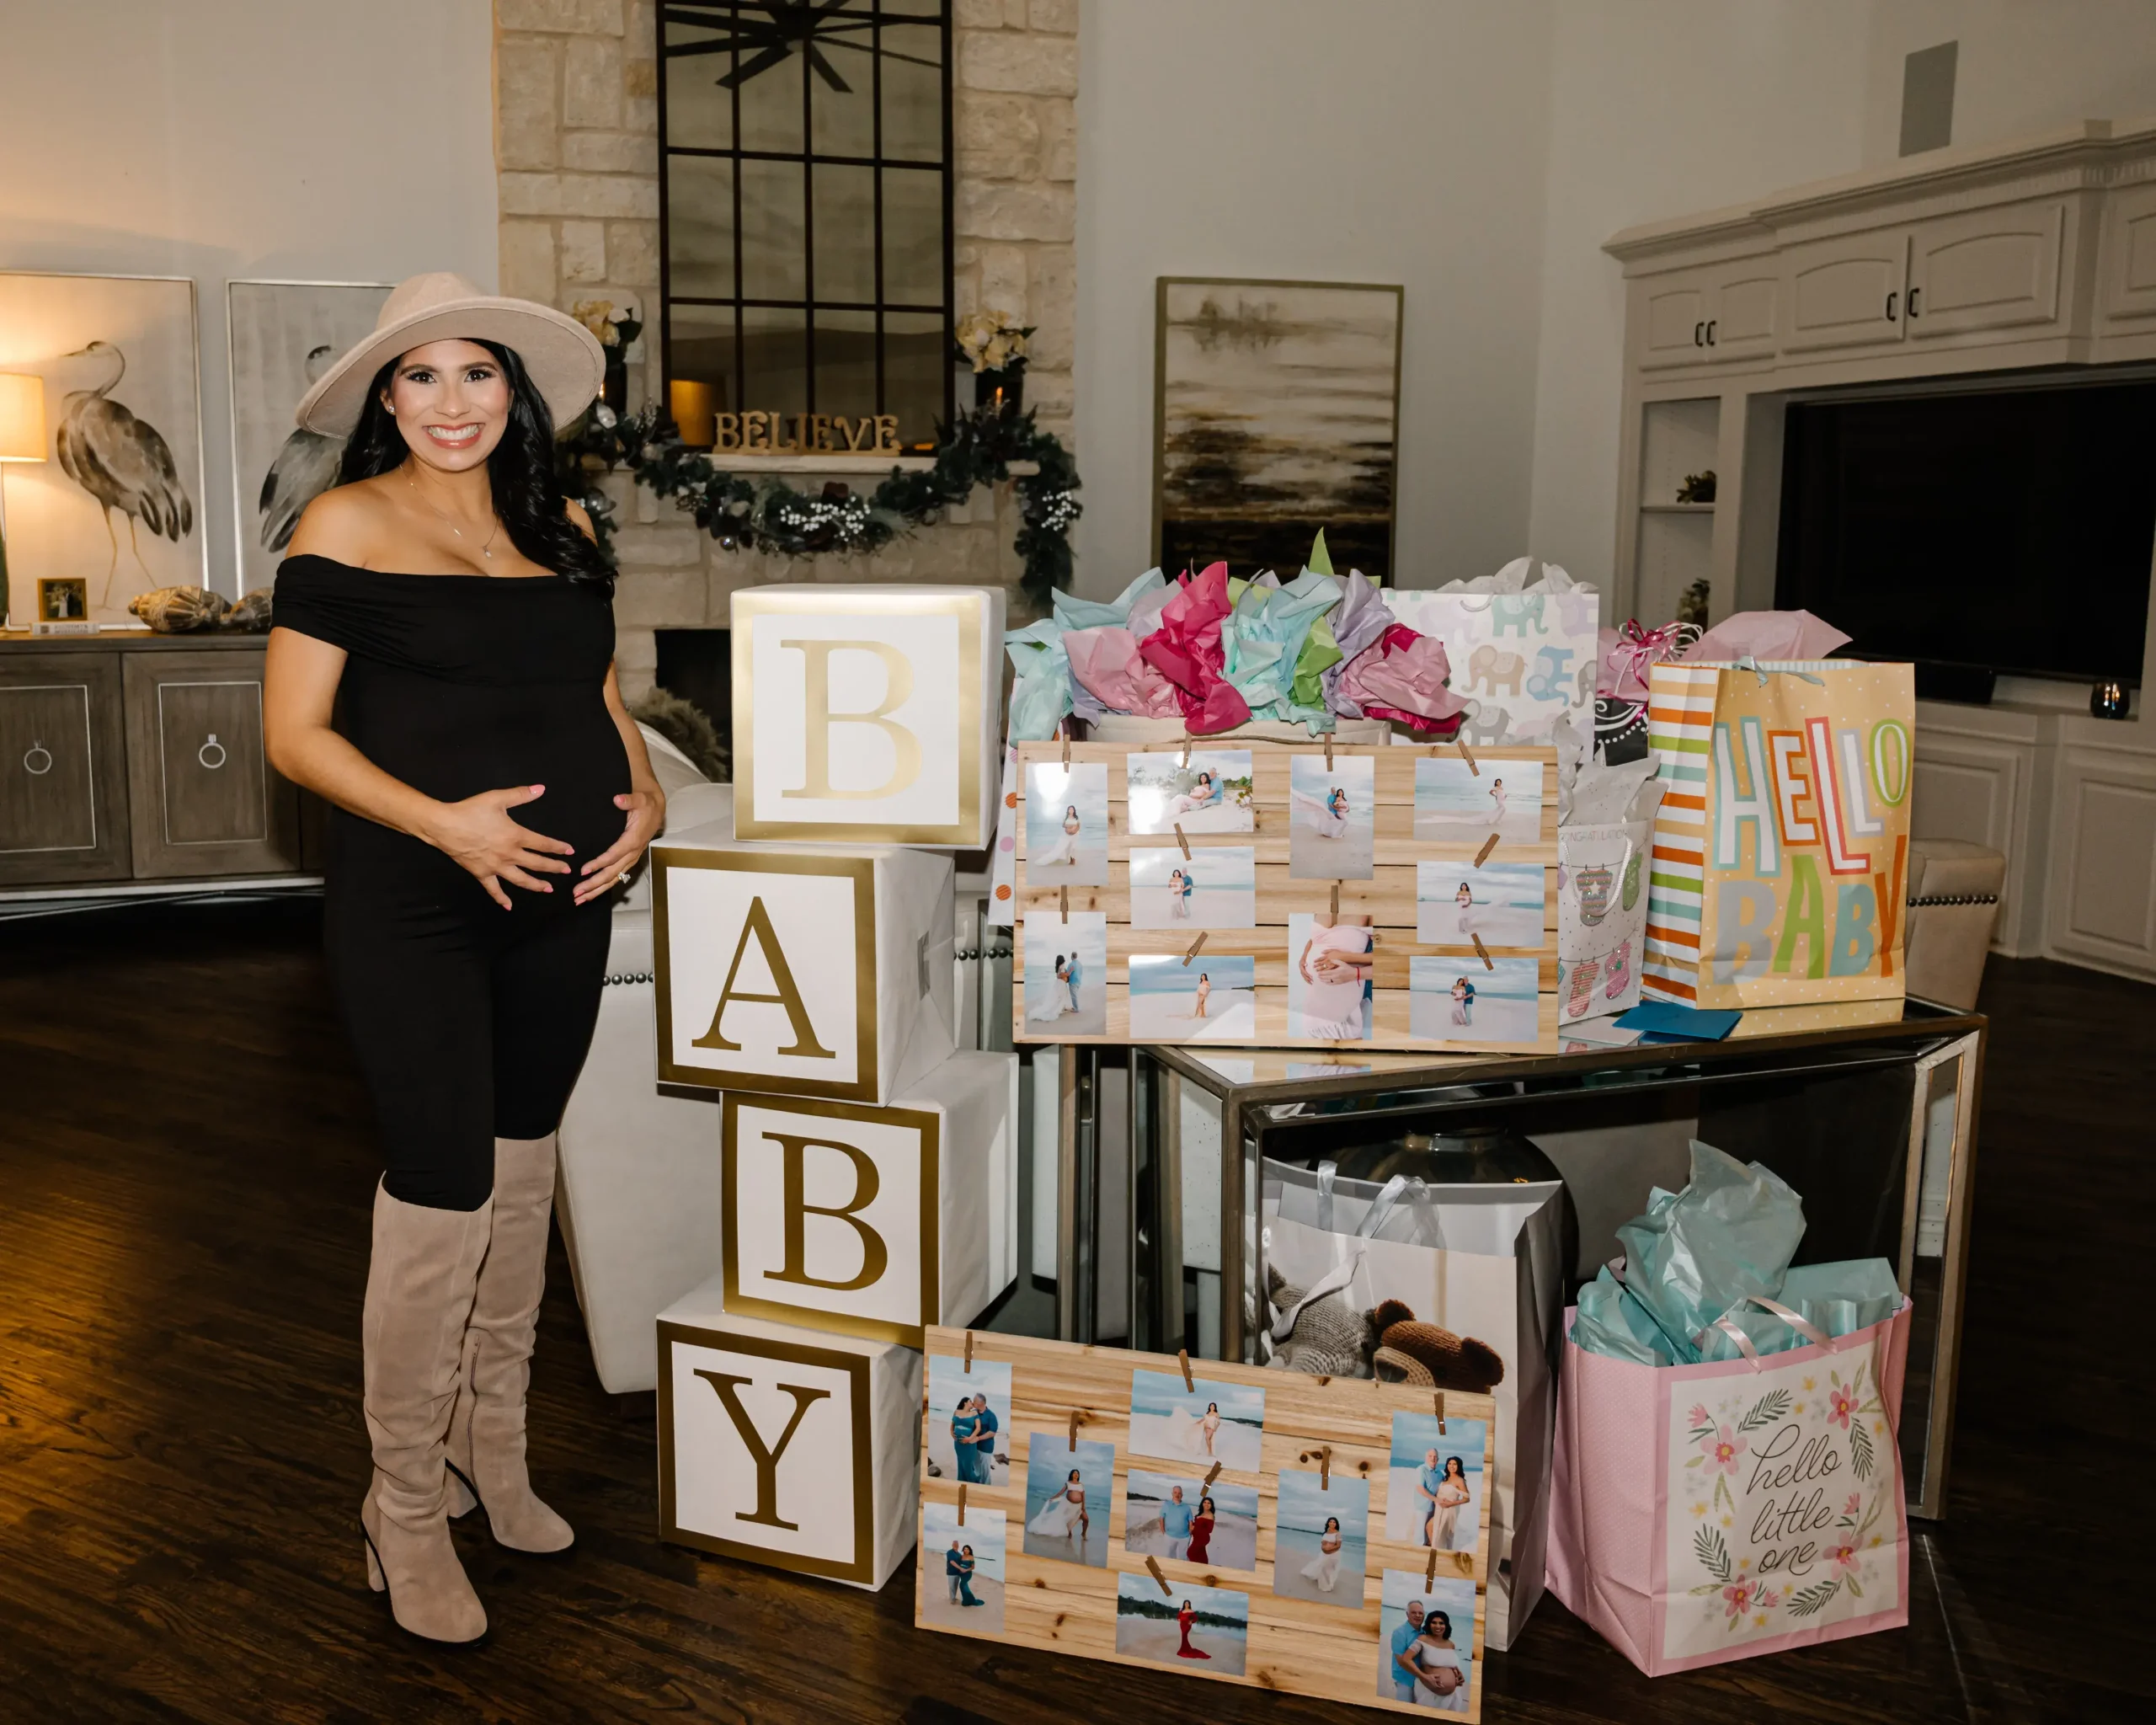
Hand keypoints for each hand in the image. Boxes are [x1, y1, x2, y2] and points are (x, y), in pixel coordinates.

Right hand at [426, 785, 574, 909]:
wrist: (444, 825)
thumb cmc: (471, 810)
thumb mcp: (497, 798)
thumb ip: (521, 794)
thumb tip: (541, 788)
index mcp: (516, 836)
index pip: (543, 844)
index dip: (558, 848)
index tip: (570, 851)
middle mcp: (509, 854)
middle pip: (537, 864)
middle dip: (554, 868)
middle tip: (566, 871)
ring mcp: (496, 867)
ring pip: (521, 880)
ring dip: (536, 885)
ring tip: (548, 889)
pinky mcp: (482, 873)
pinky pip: (494, 890)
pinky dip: (502, 899)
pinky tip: (509, 907)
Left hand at [574, 784, 664, 904]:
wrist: (656, 810)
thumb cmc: (645, 804)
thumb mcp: (639, 799)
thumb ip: (629, 799)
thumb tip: (618, 799)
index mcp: (633, 840)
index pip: (614, 855)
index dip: (599, 864)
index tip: (583, 870)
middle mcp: (632, 853)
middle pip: (612, 873)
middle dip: (594, 884)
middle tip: (577, 892)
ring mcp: (631, 859)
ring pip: (614, 879)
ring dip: (596, 890)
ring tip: (580, 899)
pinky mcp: (628, 861)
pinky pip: (616, 877)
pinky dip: (603, 887)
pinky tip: (590, 893)